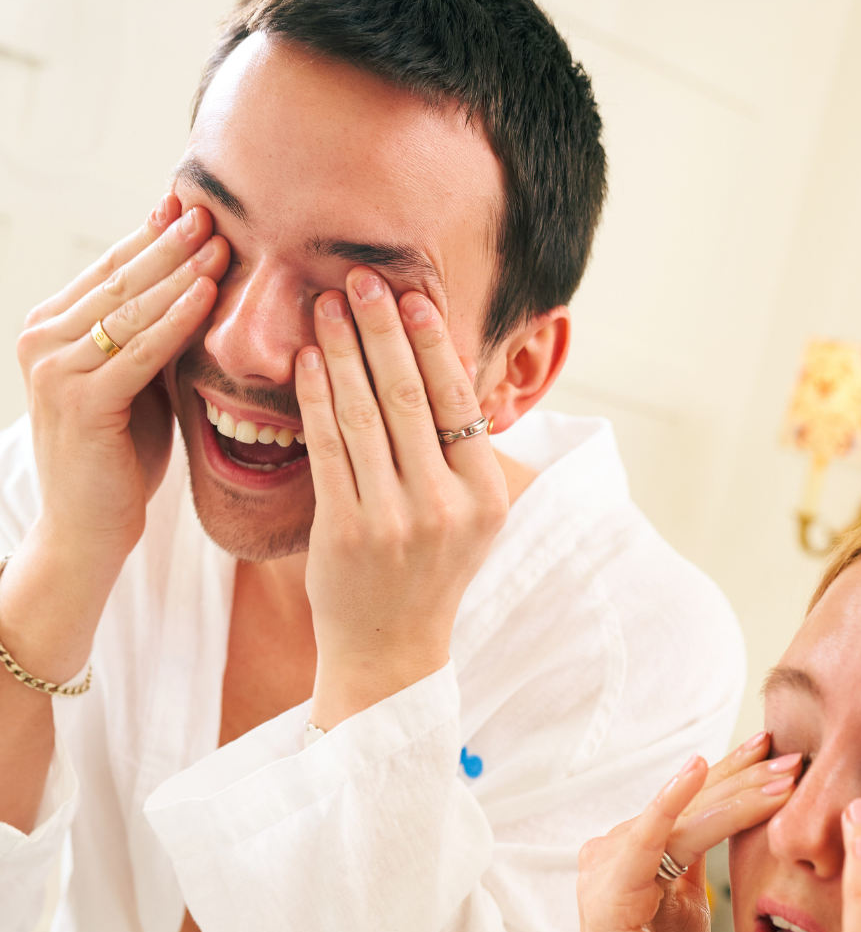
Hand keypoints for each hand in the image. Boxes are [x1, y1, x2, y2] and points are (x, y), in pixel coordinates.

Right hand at [18, 193, 224, 568]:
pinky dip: (176, 320)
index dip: (152, 237)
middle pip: (119, 281)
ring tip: (219, 242)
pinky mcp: (81, 402)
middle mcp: (41, 341)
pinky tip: (207, 294)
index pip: (108, 271)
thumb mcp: (136, 383)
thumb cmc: (118, 458)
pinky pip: (140, 352)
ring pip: (129, 310)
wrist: (88, 529)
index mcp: (49, 330)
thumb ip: (151, 336)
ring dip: (178, 273)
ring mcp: (55, 370)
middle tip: (212, 210)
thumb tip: (194, 279)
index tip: (194, 207)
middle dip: (168, 244)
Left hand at [299, 273, 509, 726]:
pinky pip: (328, 449)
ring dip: (342, 351)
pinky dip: (314, 398)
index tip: (412, 293)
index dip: (433, 341)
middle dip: (383, 329)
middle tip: (361, 277)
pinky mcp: (345, 532)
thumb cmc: (425, 575)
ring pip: (366, 415)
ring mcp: (395, 521)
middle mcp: (446, 506)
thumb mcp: (467, 518)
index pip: (458, 401)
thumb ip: (460, 453)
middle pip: (411, 397)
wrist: (389, 654)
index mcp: (484, 496)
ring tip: (326, 305)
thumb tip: (447, 366)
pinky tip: (304, 361)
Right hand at [546, 734, 799, 931]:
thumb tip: (734, 827)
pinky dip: (672, 802)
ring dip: (735, 793)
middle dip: (745, 777)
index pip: (694, 803)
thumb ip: (694, 868)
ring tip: (784, 777)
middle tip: (795, 756)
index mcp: (634, 852)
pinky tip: (698, 771)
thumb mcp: (686, 911)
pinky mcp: (607, 892)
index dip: (736, 776)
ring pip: (682, 815)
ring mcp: (605, 867)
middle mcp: (613, 849)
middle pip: (689, 800)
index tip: (781, 752)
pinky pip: (646, 837)